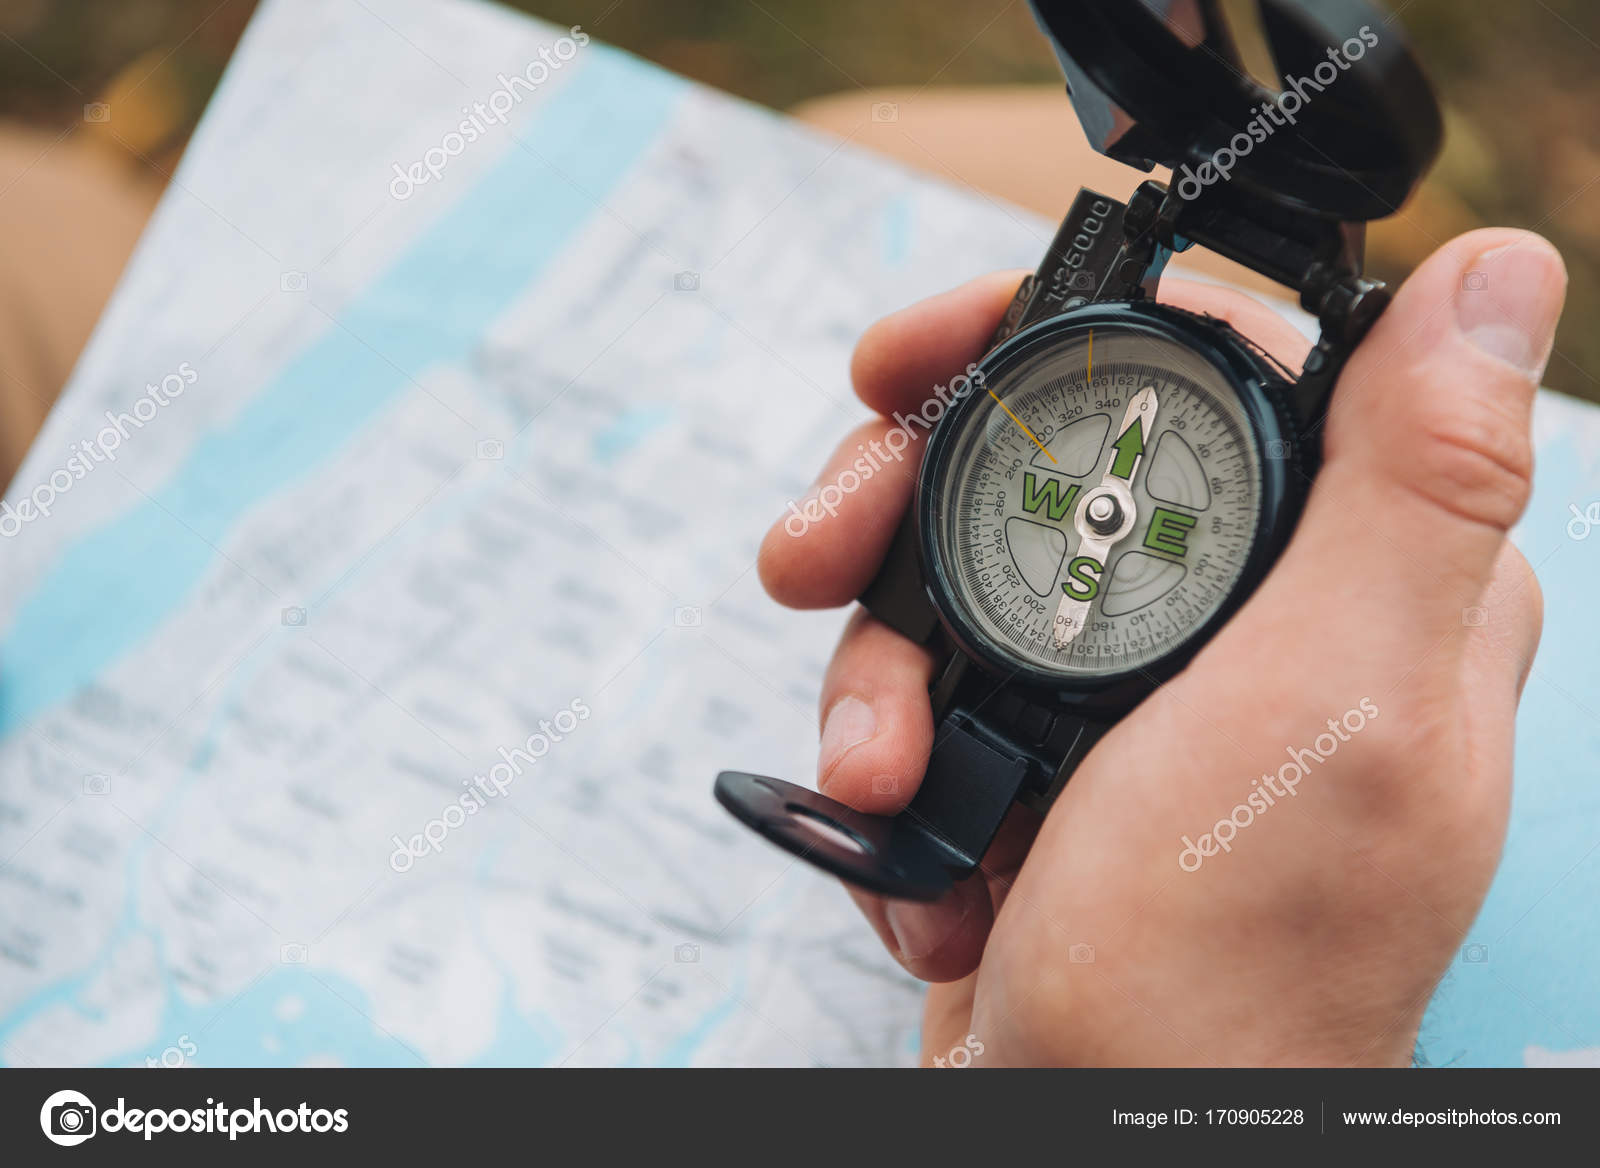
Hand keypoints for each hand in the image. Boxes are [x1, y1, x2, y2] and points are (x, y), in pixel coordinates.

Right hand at [758, 229, 1565, 1065]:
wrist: (1075, 1139)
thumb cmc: (1212, 977)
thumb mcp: (1324, 710)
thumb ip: (1415, 490)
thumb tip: (1499, 274)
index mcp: (1363, 583)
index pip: (1216, 366)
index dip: (1060, 336)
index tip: (925, 365)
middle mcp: (1261, 626)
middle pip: (1054, 465)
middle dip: (912, 507)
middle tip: (826, 550)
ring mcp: (1147, 699)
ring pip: (970, 577)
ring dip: (879, 664)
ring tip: (870, 763)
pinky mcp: (1055, 763)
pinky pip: (938, 689)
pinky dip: (891, 747)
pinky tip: (903, 827)